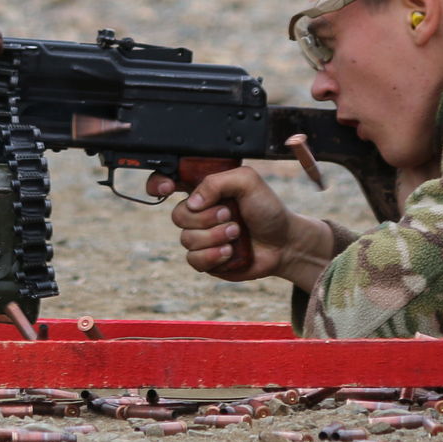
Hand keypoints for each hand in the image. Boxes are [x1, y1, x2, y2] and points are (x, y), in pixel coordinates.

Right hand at [145, 166, 341, 290]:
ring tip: (237, 233)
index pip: (168, 181)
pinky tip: (230, 251)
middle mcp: (199, 212)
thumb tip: (192, 202)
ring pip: (186, 239)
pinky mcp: (205, 260)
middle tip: (230, 214)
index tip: (168, 189)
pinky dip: (214, 255)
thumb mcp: (248, 182)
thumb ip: (218, 182)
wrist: (283, 243)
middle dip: (206, 217)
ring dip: (215, 236)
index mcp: (205, 190)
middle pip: (177, 214)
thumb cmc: (267, 209)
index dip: (158, 183)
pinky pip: (193, 259)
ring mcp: (201, 237)